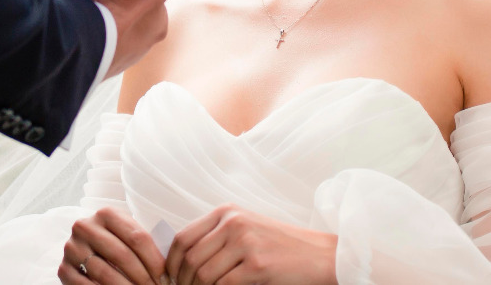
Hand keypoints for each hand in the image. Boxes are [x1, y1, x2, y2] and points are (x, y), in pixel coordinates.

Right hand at [58, 207, 164, 284]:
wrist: (84, 249)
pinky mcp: (63, 269)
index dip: (154, 260)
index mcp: (105, 213)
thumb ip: (142, 242)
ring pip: (105, 273)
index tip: (165, 276)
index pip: (137, 237)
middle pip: (122, 255)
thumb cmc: (115, 242)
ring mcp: (71, 248)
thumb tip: (168, 266)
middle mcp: (84, 226)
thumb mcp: (127, 234)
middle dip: (143, 277)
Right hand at [90, 0, 221, 78]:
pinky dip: (95, 30)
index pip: (155, 0)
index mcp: (158, 29)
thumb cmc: (119, 12)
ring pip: (117, 29)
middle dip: (125, 3)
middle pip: (137, 15)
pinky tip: (84, 22)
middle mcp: (143, 47)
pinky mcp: (97, 62)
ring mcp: (119, 57)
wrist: (77, 46)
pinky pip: (100, 41)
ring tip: (93, 5)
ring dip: (108, 18)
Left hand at [166, 205, 337, 284]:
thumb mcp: (246, 230)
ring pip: (203, 274)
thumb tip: (181, 261)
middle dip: (182, 282)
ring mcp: (246, 242)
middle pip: (190, 258)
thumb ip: (216, 238)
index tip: (170, 279)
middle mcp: (233, 223)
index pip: (183, 238)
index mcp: (227, 212)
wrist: (320, 255)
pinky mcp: (257, 264)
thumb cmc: (281, 247)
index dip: (170, 263)